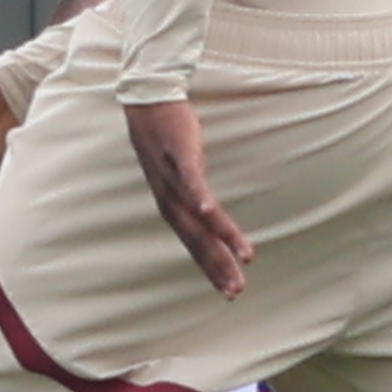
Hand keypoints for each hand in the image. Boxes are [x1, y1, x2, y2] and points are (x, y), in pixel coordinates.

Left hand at [123, 96, 249, 295]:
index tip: (229, 292)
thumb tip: (207, 211)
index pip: (193, 243)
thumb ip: (192, 192)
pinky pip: (188, 176)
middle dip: (216, 266)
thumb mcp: (182, 171)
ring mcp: (172, 175)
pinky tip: (208, 210)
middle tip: (236, 292)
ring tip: (243, 257)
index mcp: (171, 203)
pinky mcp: (178, 151)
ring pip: (197, 214)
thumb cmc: (168, 137)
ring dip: (218, 237)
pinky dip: (197, 194)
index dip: (210, 268)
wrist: (148, 99)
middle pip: (195, 238)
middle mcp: (168, 196)